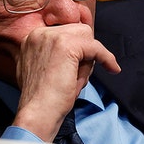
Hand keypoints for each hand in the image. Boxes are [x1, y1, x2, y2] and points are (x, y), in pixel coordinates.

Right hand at [11, 23, 119, 141]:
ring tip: (75, 80)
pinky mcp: (66, 45)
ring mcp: (52, 37)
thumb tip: (80, 53)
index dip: (78, 47)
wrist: (38, 112)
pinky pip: (95, 47)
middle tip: (78, 74)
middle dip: (84, 51)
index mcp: (32, 38)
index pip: (65, 32)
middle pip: (78, 31)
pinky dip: (106, 58)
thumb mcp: (42, 69)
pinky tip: (111, 68)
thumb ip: (53, 55)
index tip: (85, 60)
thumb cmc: (41, 98)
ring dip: (88, 59)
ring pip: (86, 38)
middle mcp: (39, 33)